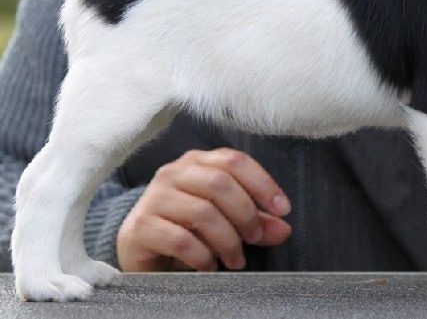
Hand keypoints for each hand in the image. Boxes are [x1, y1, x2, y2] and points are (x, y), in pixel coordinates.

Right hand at [117, 148, 291, 271]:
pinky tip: (210, 266)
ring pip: (202, 213)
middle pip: (220, 184)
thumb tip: (284, 228)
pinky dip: (203, 256)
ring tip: (237, 260)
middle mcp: (174, 172)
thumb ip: (256, 220)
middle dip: (246, 214)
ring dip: (228, 241)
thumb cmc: (188, 227)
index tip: (283, 210)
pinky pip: (180, 240)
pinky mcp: (141, 226)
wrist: (141, 248)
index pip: (235, 161)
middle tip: (256, 239)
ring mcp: (154, 198)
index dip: (263, 183)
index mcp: (198, 161)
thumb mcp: (226, 220)